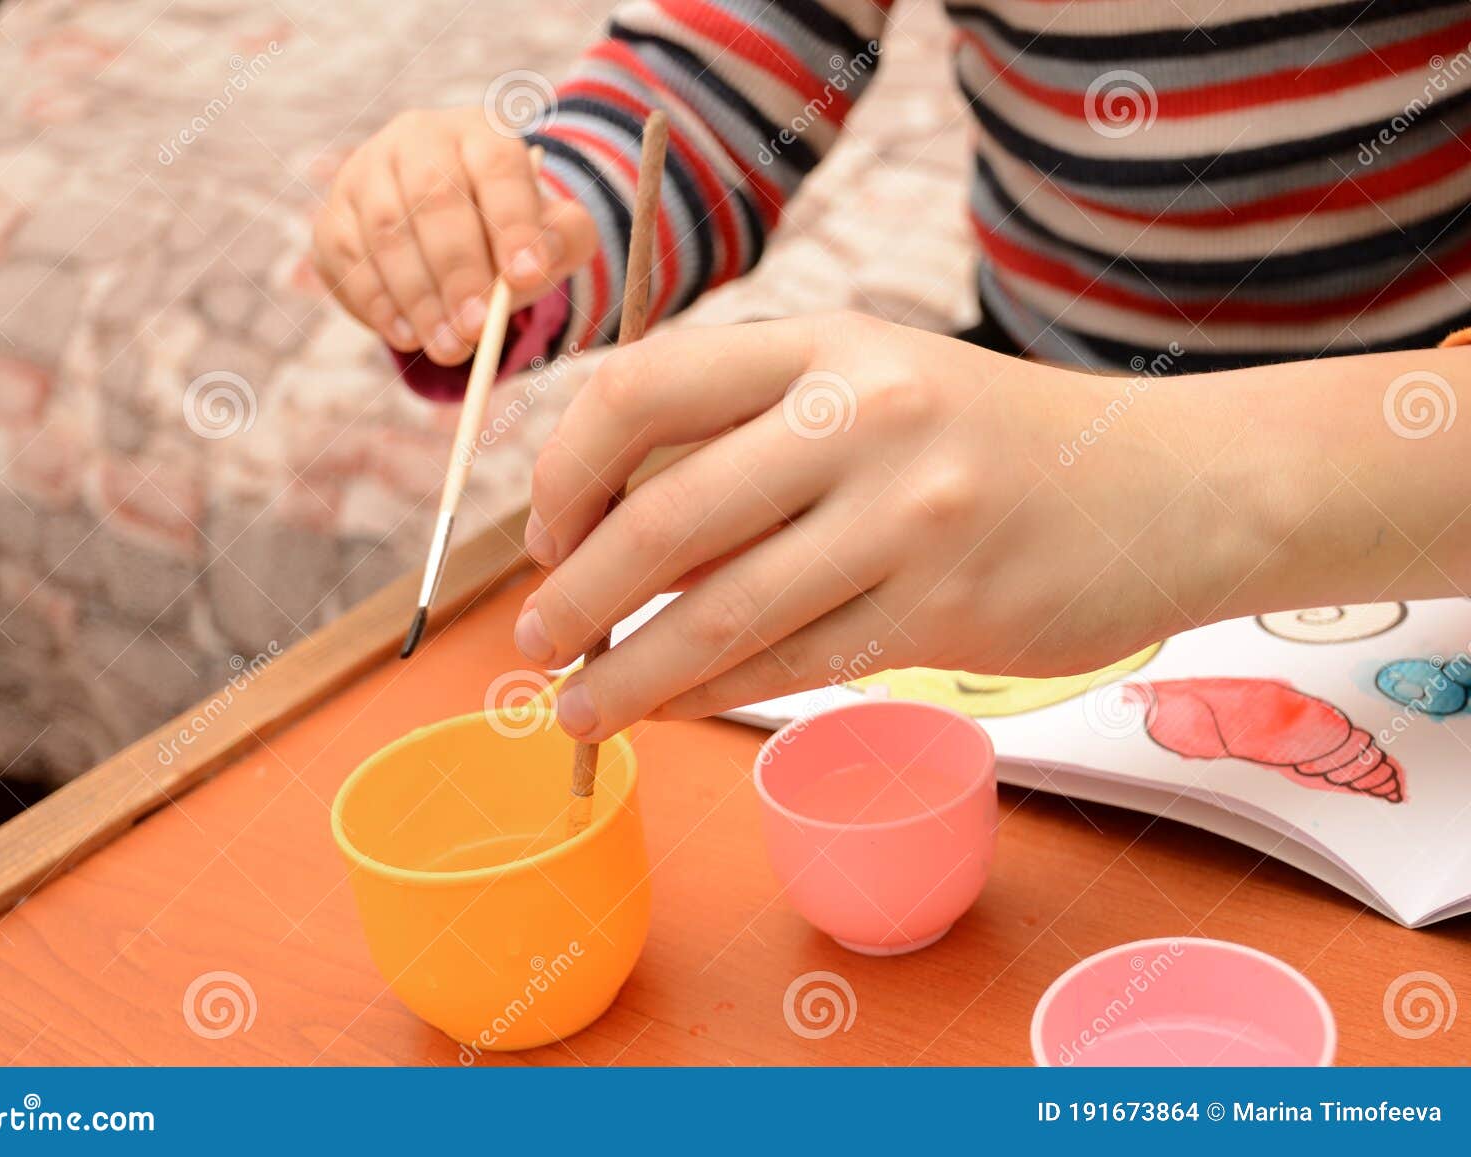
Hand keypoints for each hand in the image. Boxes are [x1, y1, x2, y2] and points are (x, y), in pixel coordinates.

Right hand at [310, 108, 596, 364]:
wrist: (452, 236)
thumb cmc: (509, 232)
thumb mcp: (553, 232)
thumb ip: (563, 239)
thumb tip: (535, 262)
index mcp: (481, 134)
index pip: (497, 165)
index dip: (512, 221)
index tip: (526, 275)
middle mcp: (417, 139)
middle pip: (433, 198)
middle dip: (458, 272)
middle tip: (479, 329)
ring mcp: (366, 173)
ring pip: (385, 231)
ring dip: (419, 298)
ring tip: (450, 348)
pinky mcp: (333, 216)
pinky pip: (347, 259)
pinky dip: (378, 303)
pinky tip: (409, 338)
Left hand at [513, 312, 1273, 740]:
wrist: (1173, 486)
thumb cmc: (994, 440)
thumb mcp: (874, 386)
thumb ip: (751, 443)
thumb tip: (611, 541)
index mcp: (824, 340)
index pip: (639, 391)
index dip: (564, 471)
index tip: (544, 533)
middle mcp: (860, 415)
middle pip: (663, 518)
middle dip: (576, 595)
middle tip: (537, 640)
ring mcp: (907, 515)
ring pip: (719, 614)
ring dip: (628, 675)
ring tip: (578, 707)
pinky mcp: (945, 610)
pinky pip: (790, 666)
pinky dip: (710, 696)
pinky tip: (670, 709)